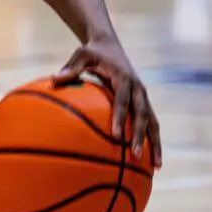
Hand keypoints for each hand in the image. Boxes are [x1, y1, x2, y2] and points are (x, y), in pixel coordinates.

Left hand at [53, 38, 161, 167]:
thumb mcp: (81, 55)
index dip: (121, 117)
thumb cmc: (92, 52)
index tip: (116, 135)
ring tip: (156, 166)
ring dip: (155, 143)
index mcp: (123, 77)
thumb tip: (54, 80)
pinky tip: (152, 161)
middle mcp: (137, 88)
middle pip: (142, 114)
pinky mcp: (143, 102)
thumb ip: (70, 68)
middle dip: (140, 135)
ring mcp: (143, 96)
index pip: (122, 99)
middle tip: (134, 155)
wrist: (109, 44)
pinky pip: (151, 123)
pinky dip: (153, 140)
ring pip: (153, 122)